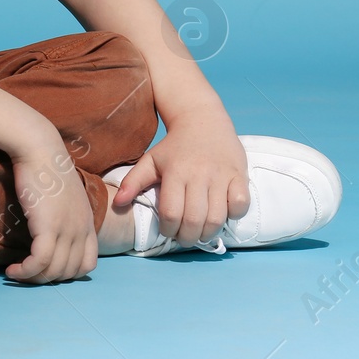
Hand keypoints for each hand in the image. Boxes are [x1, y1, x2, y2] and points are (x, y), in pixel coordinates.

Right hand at [5, 146, 97, 283]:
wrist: (38, 148)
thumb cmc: (46, 166)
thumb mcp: (64, 195)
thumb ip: (63, 214)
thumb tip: (48, 226)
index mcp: (87, 223)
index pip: (87, 264)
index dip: (67, 273)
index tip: (46, 269)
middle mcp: (81, 230)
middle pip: (69, 272)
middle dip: (47, 279)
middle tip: (26, 273)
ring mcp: (67, 230)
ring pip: (54, 271)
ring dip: (33, 279)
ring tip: (15, 273)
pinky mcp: (48, 227)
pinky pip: (40, 262)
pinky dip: (26, 271)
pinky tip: (12, 269)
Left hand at [110, 112, 247, 246]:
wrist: (203, 120)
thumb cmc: (174, 146)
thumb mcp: (150, 160)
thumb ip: (133, 182)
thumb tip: (117, 204)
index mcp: (174, 172)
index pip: (171, 212)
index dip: (168, 229)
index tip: (167, 231)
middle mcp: (199, 174)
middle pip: (195, 220)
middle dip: (188, 237)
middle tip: (184, 238)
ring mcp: (221, 176)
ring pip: (218, 217)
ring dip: (209, 233)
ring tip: (201, 233)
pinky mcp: (239, 175)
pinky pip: (241, 204)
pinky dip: (234, 215)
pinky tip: (223, 214)